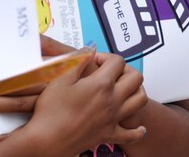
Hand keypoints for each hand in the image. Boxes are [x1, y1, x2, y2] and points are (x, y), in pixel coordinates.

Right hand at [16, 50, 147, 153]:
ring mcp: (113, 118)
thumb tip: (88, 49)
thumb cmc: (52, 111)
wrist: (48, 139)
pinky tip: (136, 126)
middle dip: (126, 69)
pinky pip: (133, 134)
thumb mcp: (60, 78)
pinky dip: (137, 130)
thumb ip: (77, 61)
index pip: (117, 61)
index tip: (94, 60)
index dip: (106, 56)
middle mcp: (112, 100)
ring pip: (140, 100)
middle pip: (136, 78)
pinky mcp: (110, 134)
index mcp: (101, 84)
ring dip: (136, 91)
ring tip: (123, 89)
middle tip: (111, 71)